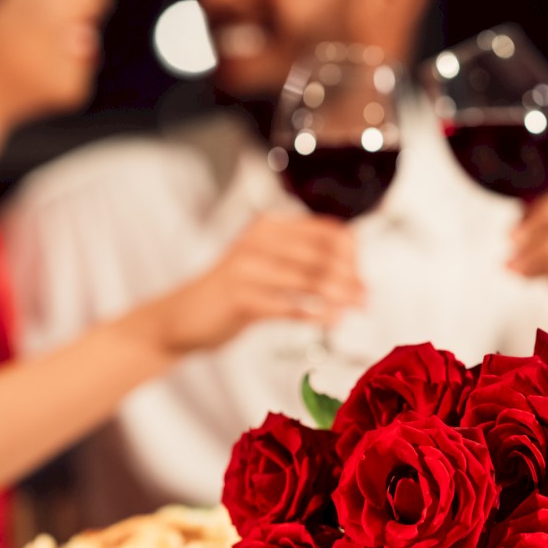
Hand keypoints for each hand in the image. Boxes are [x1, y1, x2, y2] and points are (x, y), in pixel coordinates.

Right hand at [141, 214, 364, 353]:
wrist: (181, 317)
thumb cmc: (232, 292)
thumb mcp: (265, 263)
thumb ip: (301, 258)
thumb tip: (354, 270)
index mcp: (269, 226)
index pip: (328, 231)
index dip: (353, 254)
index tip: (362, 277)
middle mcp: (258, 240)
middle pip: (324, 255)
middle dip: (352, 277)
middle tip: (367, 297)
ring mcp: (247, 268)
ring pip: (311, 280)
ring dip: (341, 297)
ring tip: (357, 309)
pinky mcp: (241, 299)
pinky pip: (291, 307)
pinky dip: (318, 315)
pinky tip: (333, 321)